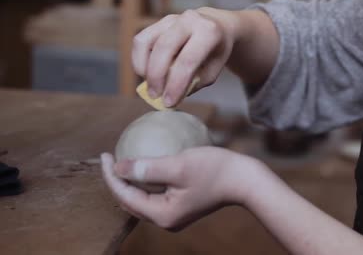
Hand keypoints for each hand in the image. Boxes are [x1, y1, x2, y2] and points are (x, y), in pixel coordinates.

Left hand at [100, 146, 259, 230]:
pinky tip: (148, 161)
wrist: (246, 180)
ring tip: (123, 159)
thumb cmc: (215, 170)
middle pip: (131, 200)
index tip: (105, 154)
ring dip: (131, 180)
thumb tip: (118, 167)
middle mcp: (166, 219)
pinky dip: (147, 179)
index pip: (125, 196)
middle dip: (117, 180)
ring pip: (143, 197)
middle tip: (110, 156)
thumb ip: (146, 167)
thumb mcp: (178, 165)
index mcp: (162, 214)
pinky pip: (157, 192)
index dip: (111, 175)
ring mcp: (175, 213)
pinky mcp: (183, 204)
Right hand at [133, 8, 239, 106]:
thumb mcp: (212, 70)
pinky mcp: (158, 22)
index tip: (169, 102)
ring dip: (144, 68)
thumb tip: (168, 96)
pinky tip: (146, 73)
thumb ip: (192, 82)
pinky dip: (139, 59)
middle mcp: (189, 20)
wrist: (217, 26)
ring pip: (146, 42)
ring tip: (150, 85)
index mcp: (209, 32)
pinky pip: (140, 40)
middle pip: (164, 48)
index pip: (188, 60)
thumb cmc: (215, 52)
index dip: (175, 84)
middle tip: (155, 96)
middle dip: (156, 76)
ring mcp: (171, 19)